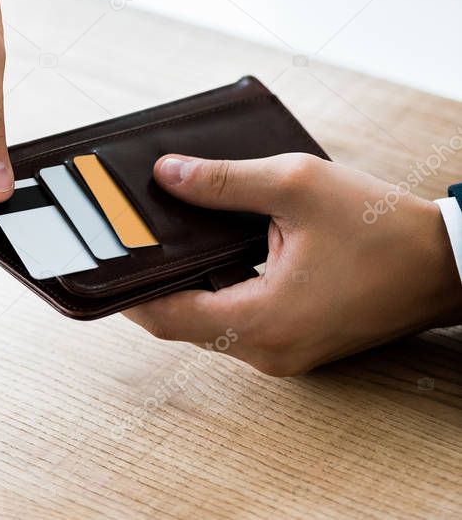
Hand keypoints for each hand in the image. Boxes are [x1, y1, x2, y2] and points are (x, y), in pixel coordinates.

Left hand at [126, 153, 461, 374]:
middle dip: (153, 277)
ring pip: (211, 316)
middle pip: (184, 319)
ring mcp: (285, 350)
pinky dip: (220, 282)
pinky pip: (241, 315)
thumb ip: (224, 182)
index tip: (98, 258)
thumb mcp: (295, 187)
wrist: (446, 263)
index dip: (127, 286)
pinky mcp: (299, 339)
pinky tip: (215, 241)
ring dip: (188, 278)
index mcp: (262, 322)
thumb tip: (166, 175)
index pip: (166, 315)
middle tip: (128, 235)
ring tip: (165, 231)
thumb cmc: (379, 225)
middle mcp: (268, 350)